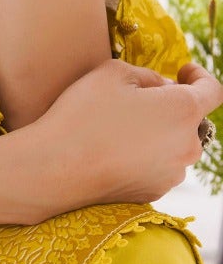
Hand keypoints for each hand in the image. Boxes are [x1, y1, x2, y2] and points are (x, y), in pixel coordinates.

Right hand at [20, 59, 222, 215]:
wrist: (56, 167)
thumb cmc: (84, 114)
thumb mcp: (112, 73)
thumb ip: (147, 74)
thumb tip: (161, 88)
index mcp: (183, 111)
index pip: (213, 90)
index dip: (200, 76)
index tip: (183, 70)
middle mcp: (188, 146)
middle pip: (192, 120)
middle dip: (172, 106)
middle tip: (138, 98)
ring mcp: (172, 174)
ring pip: (174, 145)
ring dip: (159, 132)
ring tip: (120, 127)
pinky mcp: (154, 192)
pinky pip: (158, 166)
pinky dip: (145, 155)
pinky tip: (114, 150)